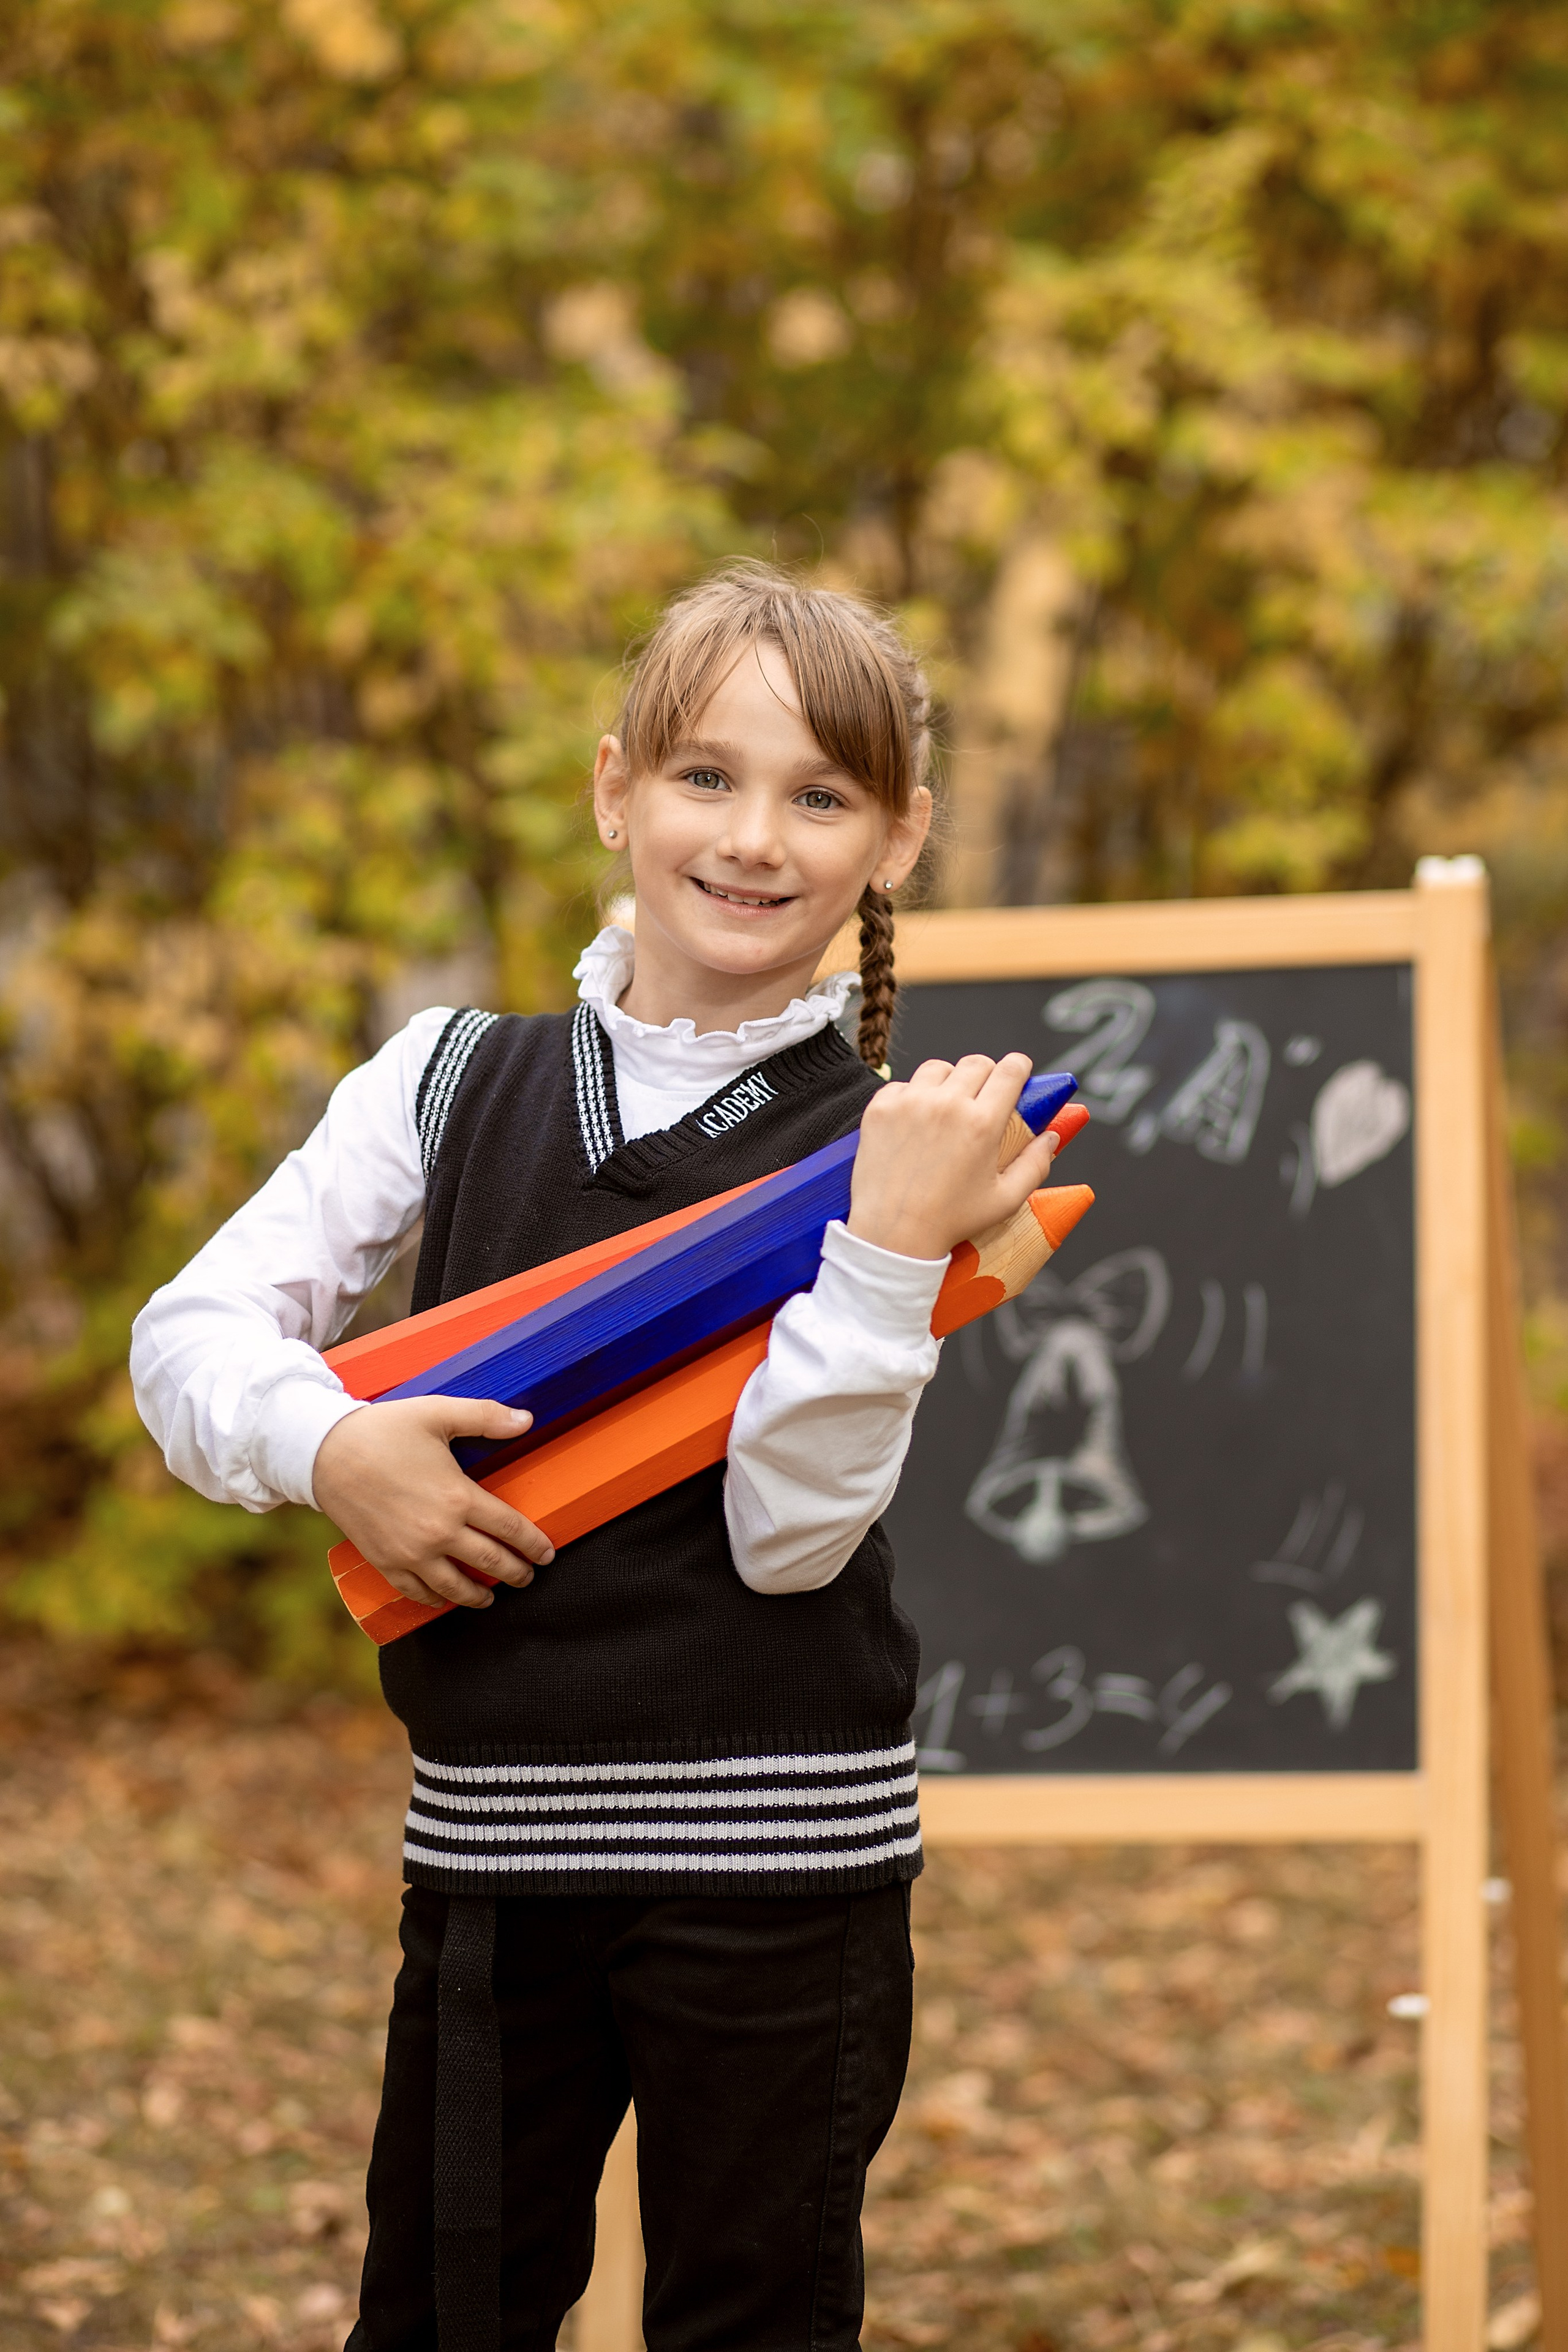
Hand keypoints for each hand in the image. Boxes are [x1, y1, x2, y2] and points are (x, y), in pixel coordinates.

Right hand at [312, 1397, 554, 1610]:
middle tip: (528, 1576)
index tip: (546, 1553)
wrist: (325, 1453)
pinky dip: (435, 1600)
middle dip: (516, 1573)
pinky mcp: (384, 1562)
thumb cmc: (383, 1430)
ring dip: (479, 1596)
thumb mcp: (437, 1413)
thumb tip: (528, 1419)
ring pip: (455, 1587)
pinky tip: (445, 1598)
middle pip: (490, 1562)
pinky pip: (416, 1592)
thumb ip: (485, 1417)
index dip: (533, 1544)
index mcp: (457, 1497)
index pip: (509, 1529)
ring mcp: (410, 1553)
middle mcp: (438, 1532)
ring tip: (492, 1596)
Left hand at [846, 1053, 1059, 1262]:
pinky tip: (914, 1123)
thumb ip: (1036, 1164)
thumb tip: (1052, 1136)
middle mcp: (947, 1105)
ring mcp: (910, 1103)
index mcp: (982, 1123)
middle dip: (986, 1075)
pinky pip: (902, 1085)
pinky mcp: (880, 1109)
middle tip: (982, 1098)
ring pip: (938, 1068)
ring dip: (947, 1082)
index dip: (1019, 1067)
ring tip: (946, 1108)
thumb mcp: (1005, 1200)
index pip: (1010, 1070)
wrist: (894, 1234)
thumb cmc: (952, 1221)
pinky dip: (911, 1097)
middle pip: (976, 1063)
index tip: (1018, 1072)